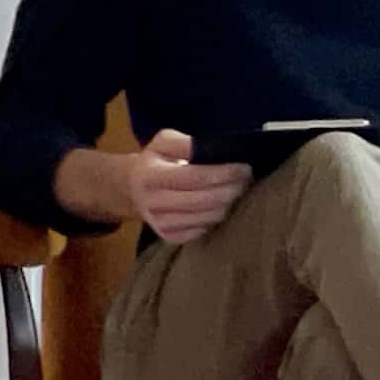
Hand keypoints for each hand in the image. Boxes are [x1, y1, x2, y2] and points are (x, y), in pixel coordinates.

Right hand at [123, 130, 251, 245]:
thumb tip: (211, 149)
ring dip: (228, 203)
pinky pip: (203, 230)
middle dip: (233, 189)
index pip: (196, 177)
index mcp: (151, 176)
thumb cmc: (155, 161)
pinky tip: (219, 204)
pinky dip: (216, 216)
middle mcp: (153, 203)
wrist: (132, 190)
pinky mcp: (169, 237)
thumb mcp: (163, 143)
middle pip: (205, 200)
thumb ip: (185, 143)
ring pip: (208, 217)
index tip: (245, 167)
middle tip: (247, 179)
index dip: (225, 173)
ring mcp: (160, 224)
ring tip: (237, 189)